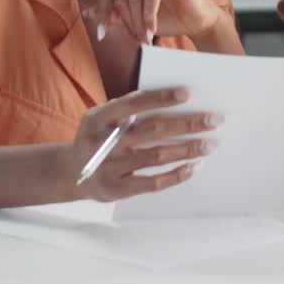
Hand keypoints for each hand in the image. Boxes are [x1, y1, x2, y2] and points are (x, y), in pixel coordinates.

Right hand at [68, 87, 220, 201]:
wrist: (70, 173)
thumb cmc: (98, 138)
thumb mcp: (102, 118)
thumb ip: (129, 110)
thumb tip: (177, 101)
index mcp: (99, 117)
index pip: (134, 104)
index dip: (161, 98)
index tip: (188, 93)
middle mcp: (102, 142)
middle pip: (151, 130)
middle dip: (186, 123)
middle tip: (214, 119)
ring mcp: (108, 168)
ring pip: (156, 156)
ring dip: (187, 149)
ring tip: (210, 144)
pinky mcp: (116, 190)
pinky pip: (152, 183)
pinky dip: (176, 175)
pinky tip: (194, 167)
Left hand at [99, 0, 224, 41]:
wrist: (199, 23)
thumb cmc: (170, 19)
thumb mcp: (137, 20)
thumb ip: (116, 15)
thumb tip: (89, 13)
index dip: (102, 12)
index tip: (101, 34)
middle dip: (126, 22)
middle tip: (136, 40)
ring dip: (138, 23)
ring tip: (145, 39)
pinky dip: (148, 17)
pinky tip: (152, 31)